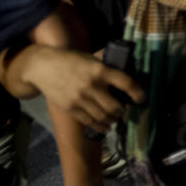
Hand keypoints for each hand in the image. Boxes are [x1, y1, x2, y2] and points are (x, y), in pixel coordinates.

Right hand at [22, 46, 143, 133]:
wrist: (43, 67)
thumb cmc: (71, 60)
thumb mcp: (91, 58)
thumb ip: (106, 66)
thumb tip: (125, 69)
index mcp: (100, 70)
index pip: (125, 83)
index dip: (136, 92)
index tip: (141, 98)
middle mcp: (92, 85)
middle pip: (114, 106)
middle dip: (122, 111)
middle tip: (124, 110)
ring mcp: (80, 99)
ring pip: (102, 116)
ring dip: (112, 120)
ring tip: (115, 118)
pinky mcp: (70, 109)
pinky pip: (89, 121)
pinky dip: (99, 126)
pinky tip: (105, 126)